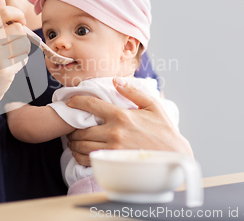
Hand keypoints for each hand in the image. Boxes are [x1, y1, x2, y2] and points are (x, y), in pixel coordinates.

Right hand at [0, 0, 30, 118]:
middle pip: (18, 29)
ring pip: (23, 44)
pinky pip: (23, 60)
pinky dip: (19, 64)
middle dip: (21, 37)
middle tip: (13, 45)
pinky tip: (7, 69)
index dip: (17, 15)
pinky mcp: (3, 71)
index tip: (18, 23)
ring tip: (9, 57)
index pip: (5, 12)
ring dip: (21, 51)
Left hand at [66, 77, 192, 165]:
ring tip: (74, 141)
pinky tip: (81, 154)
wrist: (174, 158)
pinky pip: (89, 160)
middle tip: (71, 127)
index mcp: (121, 115)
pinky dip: (81, 157)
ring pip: (82, 146)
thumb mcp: (153, 106)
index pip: (91, 105)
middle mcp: (114, 132)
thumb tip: (116, 80)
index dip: (76, 101)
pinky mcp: (114, 163)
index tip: (69, 102)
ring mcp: (113, 149)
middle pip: (82, 129)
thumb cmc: (165, 132)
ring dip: (74, 143)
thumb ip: (133, 91)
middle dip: (72, 128)